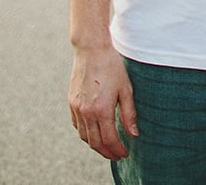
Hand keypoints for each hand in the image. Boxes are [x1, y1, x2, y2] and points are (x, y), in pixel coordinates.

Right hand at [68, 45, 137, 159]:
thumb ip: (129, 113)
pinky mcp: (71, 103)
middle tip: (117, 155)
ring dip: (95, 145)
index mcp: (102, 110)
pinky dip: (85, 133)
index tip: (125, 153)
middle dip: (107, 152)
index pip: (109, 139)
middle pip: (95, 142)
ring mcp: (77, 108)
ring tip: (107, 146)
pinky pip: (77, 126)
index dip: (117, 150)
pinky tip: (94, 132)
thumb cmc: (112, 66)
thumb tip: (134, 134)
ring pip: (84, 136)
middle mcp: (86, 112)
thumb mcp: (126, 88)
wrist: (92, 50)